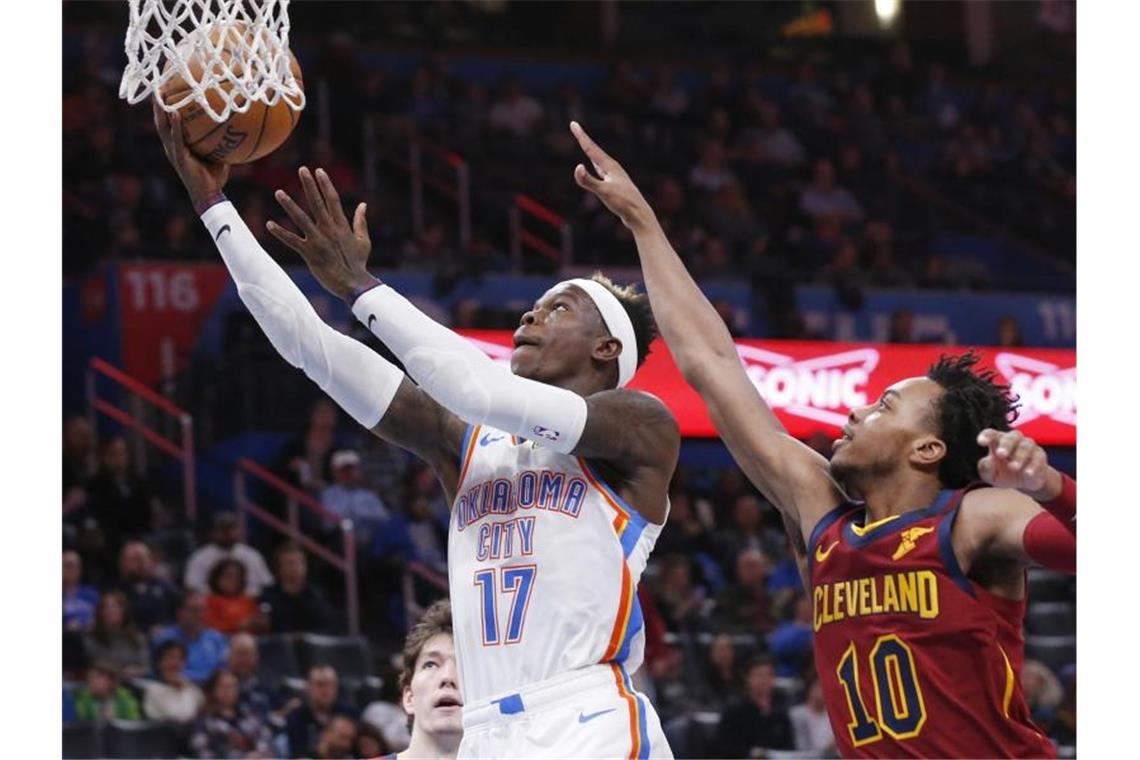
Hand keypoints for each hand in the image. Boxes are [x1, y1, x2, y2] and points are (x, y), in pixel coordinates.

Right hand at [152, 99, 229, 208]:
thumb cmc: (214, 177)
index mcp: (179, 145)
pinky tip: (176, 114)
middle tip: (158, 86)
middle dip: (158, 104)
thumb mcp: (219, 155)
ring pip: (162, 128)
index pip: (169, 122)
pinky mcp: (179, 158)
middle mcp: (172, 147)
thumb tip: (235, 126)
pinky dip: (175, 127)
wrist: (209, 195)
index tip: (166, 90)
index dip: (166, 108)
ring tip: (160, 96)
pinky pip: (176, 140)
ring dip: (161, 112)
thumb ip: (221, 141)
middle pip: (161, 121)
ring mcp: (173, 152)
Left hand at [267, 167, 374, 300]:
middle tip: (302, 169)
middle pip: (317, 202)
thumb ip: (360, 221)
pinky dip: (280, 233)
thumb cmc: (358, 263)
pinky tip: (269, 224)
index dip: (325, 184)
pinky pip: (292, 241)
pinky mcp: (310, 253)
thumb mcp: (363, 240)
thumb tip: (363, 205)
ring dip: (289, 205)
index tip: (318, 171)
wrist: (353, 284)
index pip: (333, 199)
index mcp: (341, 225)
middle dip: (309, 185)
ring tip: (278, 192)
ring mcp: (318, 240)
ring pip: (301, 219)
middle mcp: (329, 229)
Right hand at [569, 121, 655, 232]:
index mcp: (609, 166)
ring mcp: (614, 176)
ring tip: (584, 143)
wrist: (639, 215)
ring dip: (590, 151)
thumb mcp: (604, 192)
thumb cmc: (623, 203)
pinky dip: (595, 164)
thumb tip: (577, 167)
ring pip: (598, 159)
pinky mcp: (615, 185)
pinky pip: (601, 170)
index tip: (573, 123)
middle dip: (584, 140)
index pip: (591, 148)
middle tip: (575, 128)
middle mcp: (612, 168)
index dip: (581, 136)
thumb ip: (589, 181)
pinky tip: (596, 167)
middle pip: (594, 150)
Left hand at [976, 428, 1060, 499]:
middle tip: (1000, 454)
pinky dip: (1033, 465)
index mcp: (997, 441)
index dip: (986, 436)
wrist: (1025, 482)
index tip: (980, 442)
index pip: (991, 433)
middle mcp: (1014, 440)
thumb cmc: (1003, 474)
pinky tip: (1027, 473)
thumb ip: (986, 469)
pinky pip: (1038, 458)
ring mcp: (1028, 446)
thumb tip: (989, 462)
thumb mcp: (990, 475)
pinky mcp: (1040, 456)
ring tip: (1012, 467)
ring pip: (1026, 446)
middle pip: (1011, 437)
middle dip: (1006, 444)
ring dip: (1019, 456)